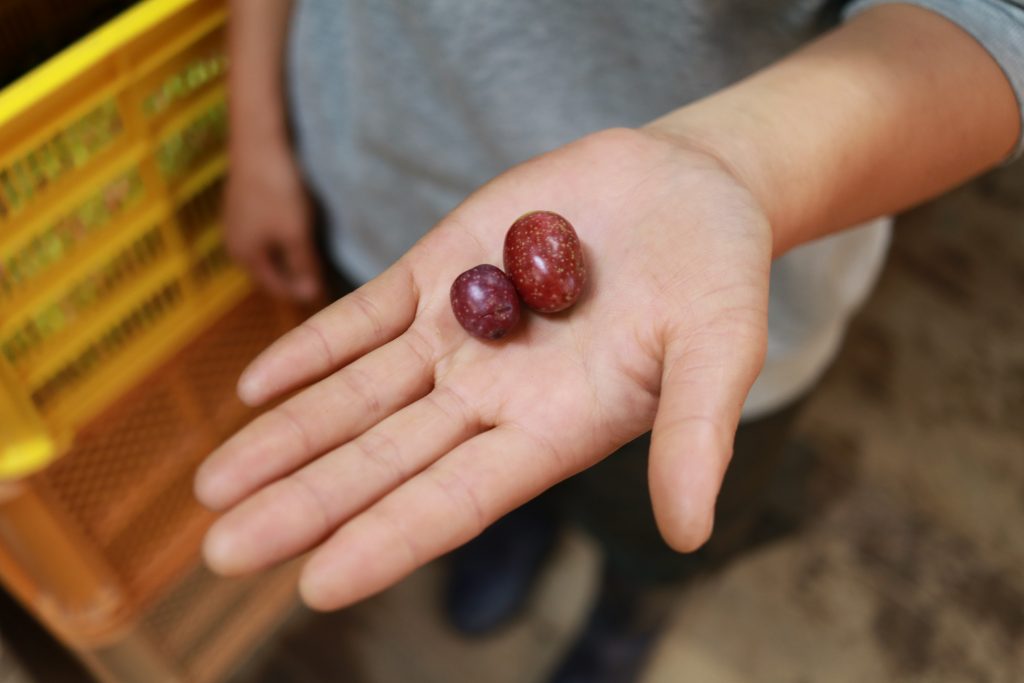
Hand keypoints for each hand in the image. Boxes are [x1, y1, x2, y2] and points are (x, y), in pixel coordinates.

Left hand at [195, 128, 771, 609]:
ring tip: (213, 484)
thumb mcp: (720, 349)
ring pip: (358, 394)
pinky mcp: (439, 269)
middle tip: (223, 553)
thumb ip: (695, 434)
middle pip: (383, 459)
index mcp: (553, 429)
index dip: (389, 539)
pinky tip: (258, 385)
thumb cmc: (718, 276)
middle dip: (304, 504)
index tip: (316, 584)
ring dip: (288, 437)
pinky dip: (313, 348)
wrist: (686, 190)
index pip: (458, 500)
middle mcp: (492, 396)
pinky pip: (364, 317)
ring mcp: (458, 332)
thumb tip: (691, 533)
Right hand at [223, 141, 323, 302]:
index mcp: (245, 255)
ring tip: (312, 257)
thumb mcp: (296, 234)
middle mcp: (233, 243)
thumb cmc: (278, 192)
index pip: (274, 286)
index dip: (298, 292)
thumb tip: (311, 294)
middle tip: (320, 279)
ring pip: (265, 250)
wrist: (258, 143)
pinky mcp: (241, 204)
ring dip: (287, 257)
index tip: (323, 294)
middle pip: (267, 270)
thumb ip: (303, 265)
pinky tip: (296, 230)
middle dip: (292, 276)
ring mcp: (234, 222)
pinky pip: (263, 232)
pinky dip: (280, 239)